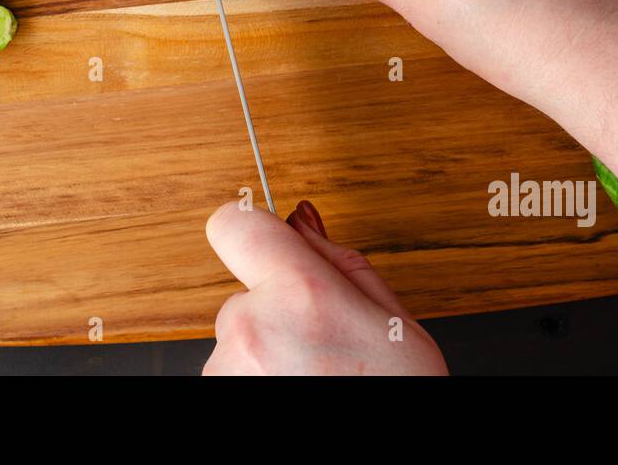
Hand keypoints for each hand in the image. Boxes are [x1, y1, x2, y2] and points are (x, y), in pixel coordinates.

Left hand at [203, 200, 447, 374]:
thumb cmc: (399, 394)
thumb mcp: (391, 319)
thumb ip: (338, 260)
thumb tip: (301, 220)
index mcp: (300, 293)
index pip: (234, 223)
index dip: (255, 230)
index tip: (272, 243)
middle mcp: (251, 328)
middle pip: (244, 291)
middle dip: (277, 308)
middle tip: (324, 342)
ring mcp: (227, 370)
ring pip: (237, 338)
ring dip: (266, 351)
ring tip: (316, 377)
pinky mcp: (218, 397)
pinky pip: (230, 372)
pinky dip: (257, 379)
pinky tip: (300, 391)